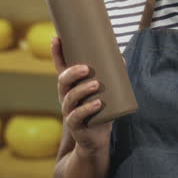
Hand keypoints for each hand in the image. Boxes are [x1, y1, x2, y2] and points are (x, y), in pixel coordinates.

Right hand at [51, 37, 111, 156]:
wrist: (97, 139)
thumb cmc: (100, 111)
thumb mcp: (104, 92)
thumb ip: (111, 76)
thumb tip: (121, 57)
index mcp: (70, 86)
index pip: (60, 67)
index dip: (56, 53)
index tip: (56, 38)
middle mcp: (66, 97)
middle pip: (62, 80)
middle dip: (72, 72)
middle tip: (86, 68)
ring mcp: (69, 111)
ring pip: (69, 98)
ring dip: (82, 90)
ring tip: (95, 85)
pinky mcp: (75, 125)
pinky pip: (77, 116)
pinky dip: (87, 109)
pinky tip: (97, 103)